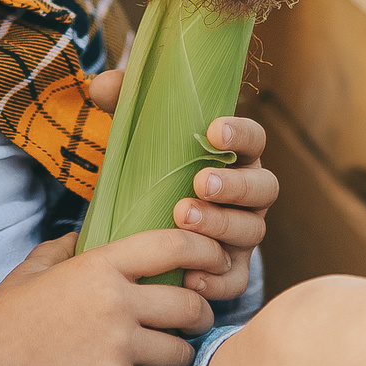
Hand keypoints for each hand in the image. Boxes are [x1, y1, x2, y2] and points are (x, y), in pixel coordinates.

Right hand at [0, 227, 225, 365]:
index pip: (174, 245)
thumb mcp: (33, 271)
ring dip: (180, 363)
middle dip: (200, 318)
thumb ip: (63, 248)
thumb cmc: (4, 319)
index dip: (207, 252)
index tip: (219, 263)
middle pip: (190, 305)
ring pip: (182, 353)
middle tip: (195, 326)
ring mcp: (115, 342)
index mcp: (100, 264)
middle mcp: (115, 299)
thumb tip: (83, 231)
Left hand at [85, 68, 276, 303]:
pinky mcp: (230, 268)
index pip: (255, 139)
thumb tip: (101, 84)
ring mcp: (242, 233)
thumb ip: (124, 101)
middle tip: (199, 183)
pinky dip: (217, 280)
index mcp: (235, 155)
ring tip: (181, 219)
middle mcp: (248, 194)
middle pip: (263, 188)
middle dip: (234, 186)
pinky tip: (190, 277)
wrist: (140, 221)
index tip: (213, 131)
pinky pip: (235, 279)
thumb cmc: (149, 168)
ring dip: (219, 227)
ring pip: (250, 232)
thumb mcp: (136, 131)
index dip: (241, 133)